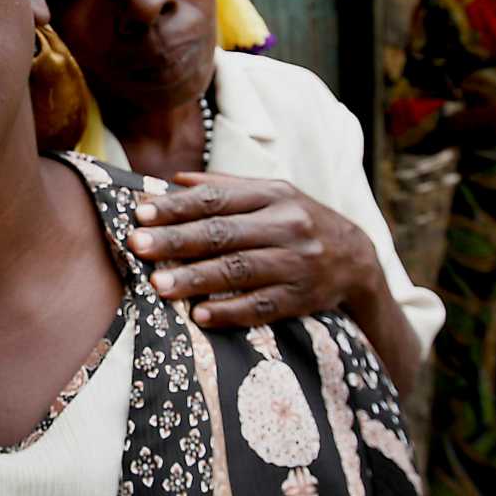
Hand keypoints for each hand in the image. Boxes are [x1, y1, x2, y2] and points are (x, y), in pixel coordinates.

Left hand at [126, 173, 382, 327]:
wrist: (357, 259)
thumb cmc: (299, 221)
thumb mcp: (272, 195)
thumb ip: (225, 187)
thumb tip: (174, 179)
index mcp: (273, 195)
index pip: (217, 199)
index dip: (177, 207)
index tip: (140, 213)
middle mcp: (287, 225)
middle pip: (224, 233)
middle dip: (177, 240)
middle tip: (138, 246)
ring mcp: (296, 263)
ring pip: (240, 271)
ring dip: (196, 279)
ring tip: (158, 285)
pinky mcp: (302, 297)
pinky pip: (262, 306)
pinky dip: (230, 311)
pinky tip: (199, 315)